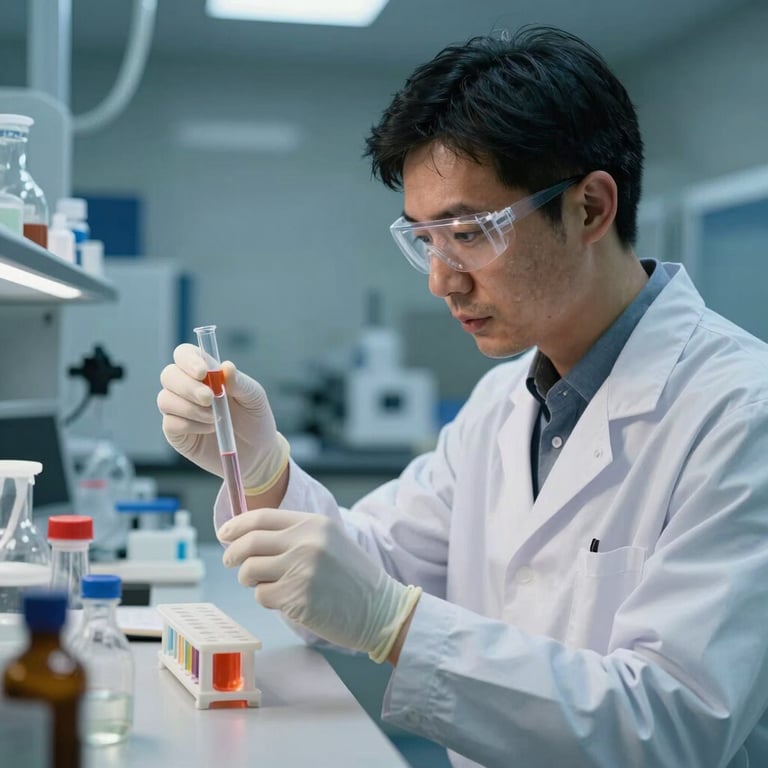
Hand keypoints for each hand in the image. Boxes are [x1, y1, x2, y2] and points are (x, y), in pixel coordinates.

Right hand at [157, 344, 288, 490]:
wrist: (258, 452)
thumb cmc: (255, 418)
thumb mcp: (254, 397)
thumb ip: (240, 382)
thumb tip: (226, 366)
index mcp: (206, 372)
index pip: (184, 355)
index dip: (188, 360)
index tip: (203, 372)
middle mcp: (187, 388)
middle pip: (169, 375)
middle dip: (188, 386)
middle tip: (210, 399)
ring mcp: (179, 410)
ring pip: (165, 400)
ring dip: (191, 408)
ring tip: (216, 417)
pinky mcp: (176, 433)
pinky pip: (170, 423)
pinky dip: (190, 425)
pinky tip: (209, 429)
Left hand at [219, 509, 421, 661]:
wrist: (381, 609)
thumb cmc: (353, 577)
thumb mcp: (330, 541)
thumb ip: (295, 535)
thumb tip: (248, 537)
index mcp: (313, 523)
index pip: (262, 517)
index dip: (237, 525)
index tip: (224, 533)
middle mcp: (305, 542)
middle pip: (249, 543)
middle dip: (233, 554)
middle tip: (231, 562)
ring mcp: (300, 569)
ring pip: (250, 571)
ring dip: (250, 580)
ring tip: (268, 584)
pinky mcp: (296, 597)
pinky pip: (262, 596)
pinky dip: (268, 599)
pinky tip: (287, 601)